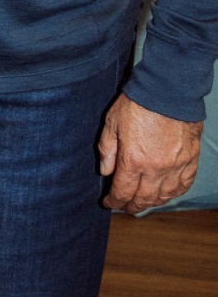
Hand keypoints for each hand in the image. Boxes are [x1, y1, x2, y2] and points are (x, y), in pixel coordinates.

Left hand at [97, 93, 202, 213]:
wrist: (168, 90)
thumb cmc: (138, 103)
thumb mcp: (112, 123)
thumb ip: (107, 150)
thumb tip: (105, 171)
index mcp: (134, 160)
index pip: (123, 191)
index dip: (114, 201)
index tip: (108, 203)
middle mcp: (156, 168)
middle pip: (144, 198)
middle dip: (131, 206)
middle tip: (124, 206)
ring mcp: (176, 166)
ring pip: (164, 196)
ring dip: (152, 202)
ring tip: (143, 203)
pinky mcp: (190, 159)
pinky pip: (184, 184)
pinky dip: (174, 193)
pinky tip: (166, 193)